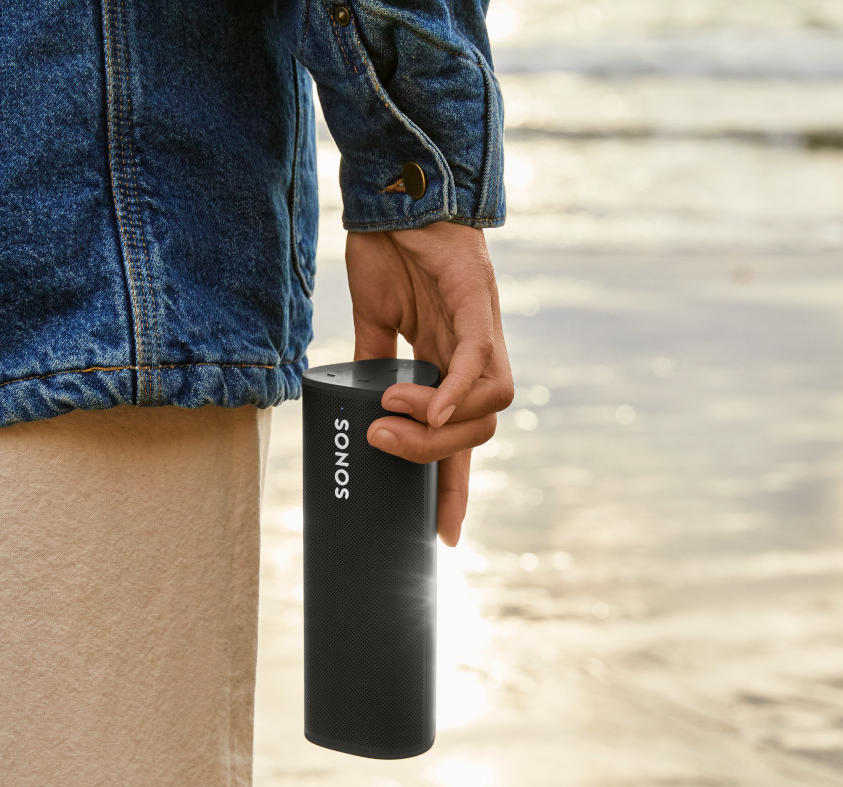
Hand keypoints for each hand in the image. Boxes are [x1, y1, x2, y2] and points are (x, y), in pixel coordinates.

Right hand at [345, 220, 513, 546]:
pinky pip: (479, 363)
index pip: (462, 441)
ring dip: (439, 427)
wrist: (397, 191)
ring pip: (488, 408)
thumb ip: (372, 362)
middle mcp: (475, 356)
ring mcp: (482, 333)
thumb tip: (354, 404)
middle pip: (477, 433)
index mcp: (450, 365)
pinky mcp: (479, 305)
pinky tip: (428, 408)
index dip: (454, 490)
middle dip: (434, 460)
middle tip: (383, 445)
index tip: (443, 539)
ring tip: (394, 412)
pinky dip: (456, 393)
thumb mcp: (373, 319)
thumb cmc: (391, 247)